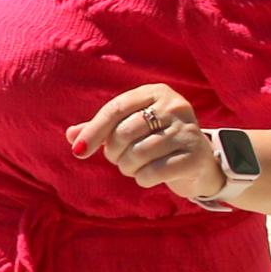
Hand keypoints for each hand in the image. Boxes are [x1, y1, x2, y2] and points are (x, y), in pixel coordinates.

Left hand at [72, 85, 228, 205]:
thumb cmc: (156, 141)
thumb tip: (71, 135)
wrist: (198, 162)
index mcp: (156, 92)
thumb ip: (101, 129)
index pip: (115, 108)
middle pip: (124, 132)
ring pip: (137, 154)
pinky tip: (150, 176)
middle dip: (114, 153)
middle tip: (121, 159)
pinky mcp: (195, 156)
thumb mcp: (130, 129)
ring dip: (128, 168)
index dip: (94, 131)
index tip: (79, 151)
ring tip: (136, 167)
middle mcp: (175, 106)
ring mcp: (188, 130)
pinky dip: (143, 179)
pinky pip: (153, 172)